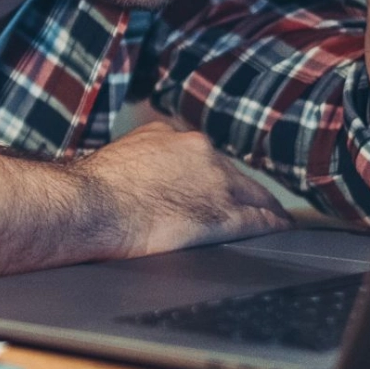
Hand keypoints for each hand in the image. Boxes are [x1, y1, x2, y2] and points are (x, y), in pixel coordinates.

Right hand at [72, 120, 289, 258]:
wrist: (88, 206)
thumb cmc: (91, 191)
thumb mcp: (118, 160)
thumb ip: (142, 163)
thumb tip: (141, 180)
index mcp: (170, 137)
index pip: (205, 157)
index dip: (215, 176)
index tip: (220, 188)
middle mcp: (199, 152)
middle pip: (235, 174)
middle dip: (243, 192)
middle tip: (256, 206)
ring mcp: (215, 183)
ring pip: (254, 195)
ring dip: (265, 208)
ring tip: (276, 221)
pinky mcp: (223, 215)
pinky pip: (260, 220)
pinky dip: (273, 225)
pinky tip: (281, 231)